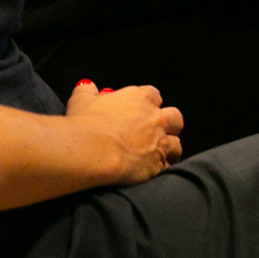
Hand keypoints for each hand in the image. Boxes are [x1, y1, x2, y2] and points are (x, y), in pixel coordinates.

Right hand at [66, 80, 183, 183]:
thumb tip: (87, 87)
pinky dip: (162, 168)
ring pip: (176, 144)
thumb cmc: (86, 124)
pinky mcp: (158, 164)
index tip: (141, 111)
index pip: (155, 95)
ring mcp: (160, 142)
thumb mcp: (81, 101)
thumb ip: (87, 91)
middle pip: (175, 117)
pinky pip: (168, 166)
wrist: (91, 150)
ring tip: (158, 154)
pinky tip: (151, 170)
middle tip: (156, 132)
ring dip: (169, 148)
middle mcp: (156, 118)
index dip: (149, 104)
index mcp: (140, 98)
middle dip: (169, 124)